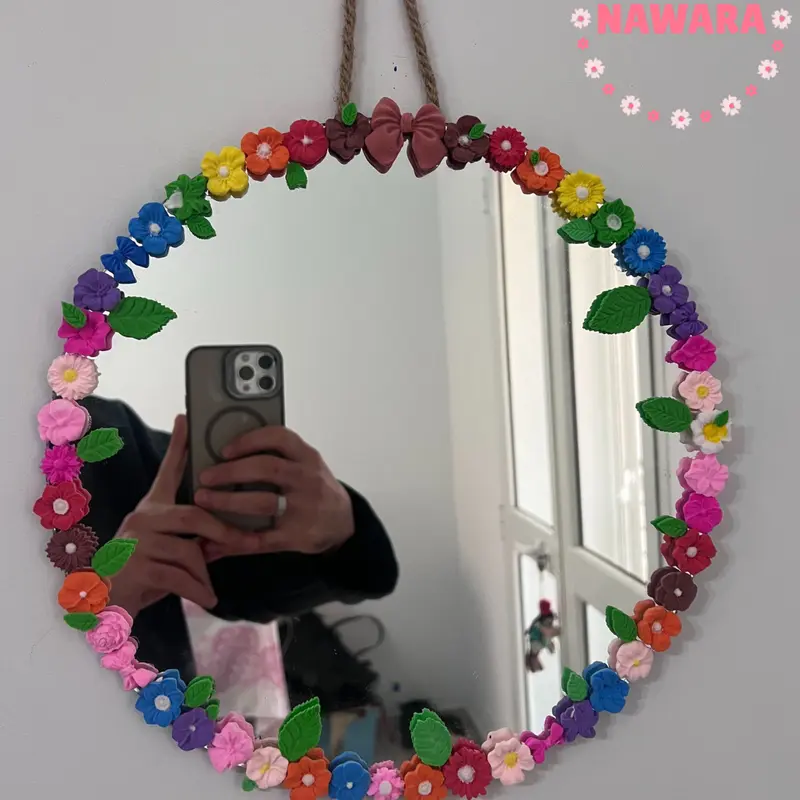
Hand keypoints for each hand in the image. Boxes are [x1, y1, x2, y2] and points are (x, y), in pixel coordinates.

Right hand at [110, 415, 257, 617]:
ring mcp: (136, 541)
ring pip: (190, 550)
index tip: (186, 418)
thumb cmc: (145, 575)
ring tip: (210, 590)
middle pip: (195, 514)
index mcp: (153, 509)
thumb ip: (198, 540)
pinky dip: (198, 590)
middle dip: (225, 532)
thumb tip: (232, 538)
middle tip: (249, 543)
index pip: (167, 471)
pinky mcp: (135, 567)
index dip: (178, 445)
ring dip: (206, 573)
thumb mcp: (173, 553)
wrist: (107, 606)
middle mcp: (143, 518)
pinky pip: (180, 576)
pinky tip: (207, 599)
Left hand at [195, 426, 354, 560]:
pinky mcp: (297, 536)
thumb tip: (224, 449)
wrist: (343, 522)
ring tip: (204, 500)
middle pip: (268, 469)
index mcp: (307, 457)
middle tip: (205, 476)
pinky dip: (234, 542)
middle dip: (232, 471)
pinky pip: (262, 539)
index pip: (280, 438)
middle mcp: (307, 480)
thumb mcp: (304, 464)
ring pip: (263, 503)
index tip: (224, 449)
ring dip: (229, 501)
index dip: (250, 440)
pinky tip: (212, 543)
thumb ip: (275, 456)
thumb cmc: (314, 487)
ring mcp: (303, 509)